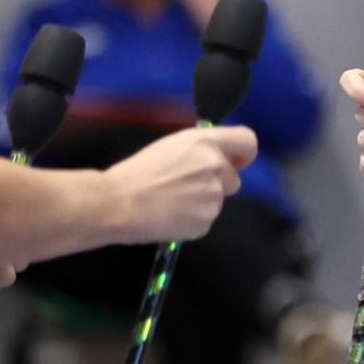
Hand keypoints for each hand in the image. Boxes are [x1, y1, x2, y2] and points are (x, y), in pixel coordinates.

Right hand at [103, 125, 254, 243]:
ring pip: (217, 201)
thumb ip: (201, 149)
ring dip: (201, 202)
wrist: (116, 203)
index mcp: (205, 143)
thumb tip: (223, 159)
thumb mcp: (171, 147)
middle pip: (233, 179)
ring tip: (169, 201)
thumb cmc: (136, 173)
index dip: (243, 154)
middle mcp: (216, 167)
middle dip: (216, 184)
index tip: (236, 162)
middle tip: (184, 187)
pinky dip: (191, 220)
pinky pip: (205, 220)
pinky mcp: (206, 221)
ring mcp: (213, 196)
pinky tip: (168, 215)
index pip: (248, 142)